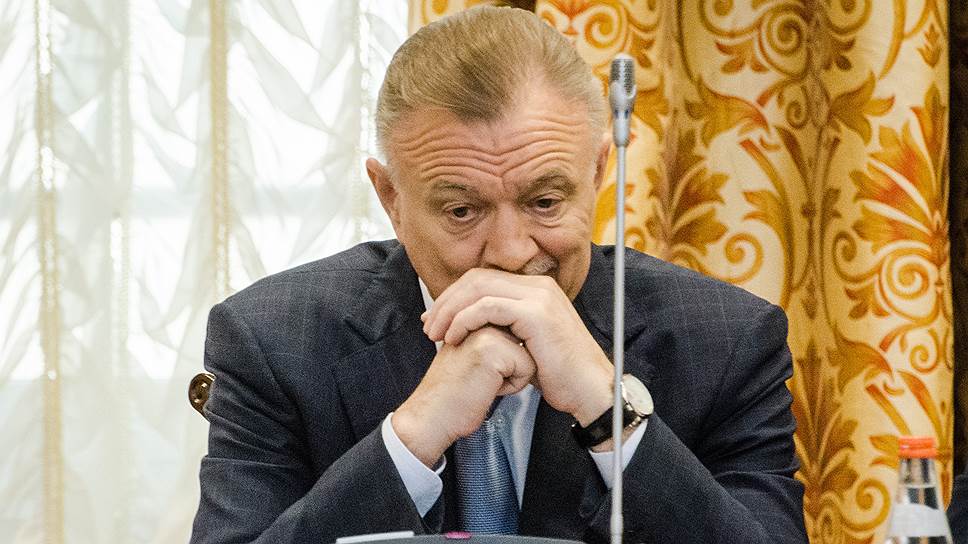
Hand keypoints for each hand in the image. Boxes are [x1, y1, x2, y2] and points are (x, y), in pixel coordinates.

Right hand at [392, 326, 534, 466]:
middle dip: (510, 368)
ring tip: (481, 382)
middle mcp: (479, 319)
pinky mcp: (493, 348)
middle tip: (478, 379)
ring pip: (528, 355)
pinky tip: (485, 388)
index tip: (480, 373)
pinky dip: (511, 387)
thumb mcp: (472, 356)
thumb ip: (494, 340)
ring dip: (511, 377)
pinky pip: (527, 369)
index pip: (515, 333)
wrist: (432, 415)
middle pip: (524, 344)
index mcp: (473, 317)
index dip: (506, 361)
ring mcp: (486, 332)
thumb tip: (522, 340)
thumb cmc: (452, 393)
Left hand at [421, 268, 613, 426]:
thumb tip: (474, 327)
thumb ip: (504, 327)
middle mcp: (538, 285)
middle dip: (447, 300)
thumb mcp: (526, 343)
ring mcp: (539, 296)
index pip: (483, 278)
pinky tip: (454, 338)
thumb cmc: (559, 374)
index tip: (436, 319)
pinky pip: (487, 307)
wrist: (589, 390)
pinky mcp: (536, 313)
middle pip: (477, 278)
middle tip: (429, 325)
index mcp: (536, 288)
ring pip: (478, 288)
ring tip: (436, 333)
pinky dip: (464, 320)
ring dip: (450, 310)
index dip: (454, 296)